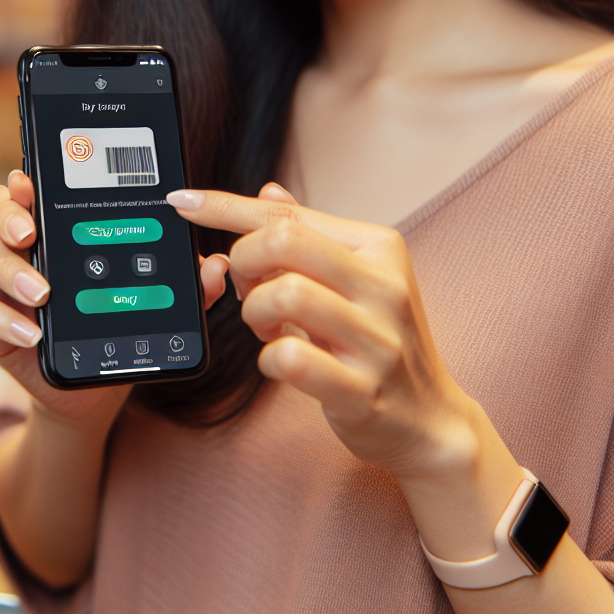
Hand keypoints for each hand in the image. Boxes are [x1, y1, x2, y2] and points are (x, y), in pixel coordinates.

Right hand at [0, 170, 227, 426]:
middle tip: (31, 235)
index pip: (31, 184)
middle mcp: (19, 241)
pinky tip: (29, 332)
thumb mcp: (155, 302)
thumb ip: (185, 285)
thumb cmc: (119, 324)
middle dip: (6, 213)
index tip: (32, 184)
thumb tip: (214, 269)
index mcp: (56, 223)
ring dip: (7, 270)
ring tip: (42, 294)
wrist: (94, 381)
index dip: (26, 178)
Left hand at [165, 183, 480, 479]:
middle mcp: (383, 286)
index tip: (184, 202)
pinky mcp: (363, 390)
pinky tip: (281, 361)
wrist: (430, 420)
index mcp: (379, 248)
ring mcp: (377, 340)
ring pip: (283, 294)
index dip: (225, 207)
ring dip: (255, 312)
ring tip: (267, 327)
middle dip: (243, 263)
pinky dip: (269, 358)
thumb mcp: (356, 281)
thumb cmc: (381, 344)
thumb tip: (267, 193)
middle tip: (246, 288)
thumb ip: (311, 237)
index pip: (287, 215)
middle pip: (282, 242)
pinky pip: (291, 359)